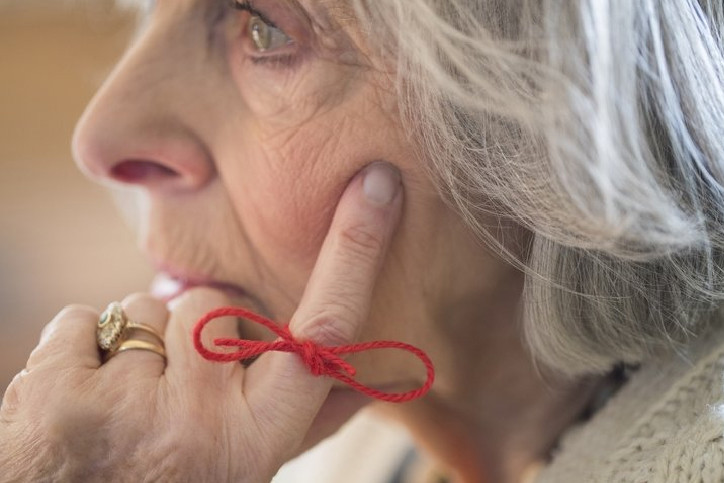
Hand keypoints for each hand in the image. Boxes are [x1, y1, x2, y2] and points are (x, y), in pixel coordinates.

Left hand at [0, 163, 401, 481]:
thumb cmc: (179, 480)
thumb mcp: (250, 460)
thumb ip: (308, 419)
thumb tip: (375, 383)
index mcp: (257, 438)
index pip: (324, 328)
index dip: (355, 251)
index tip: (378, 185)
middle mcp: (199, 422)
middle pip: (212, 303)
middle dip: (193, 330)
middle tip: (175, 389)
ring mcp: (125, 406)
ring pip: (145, 307)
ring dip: (137, 344)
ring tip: (127, 400)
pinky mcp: (57, 391)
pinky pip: (81, 319)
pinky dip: (80, 348)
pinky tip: (83, 397)